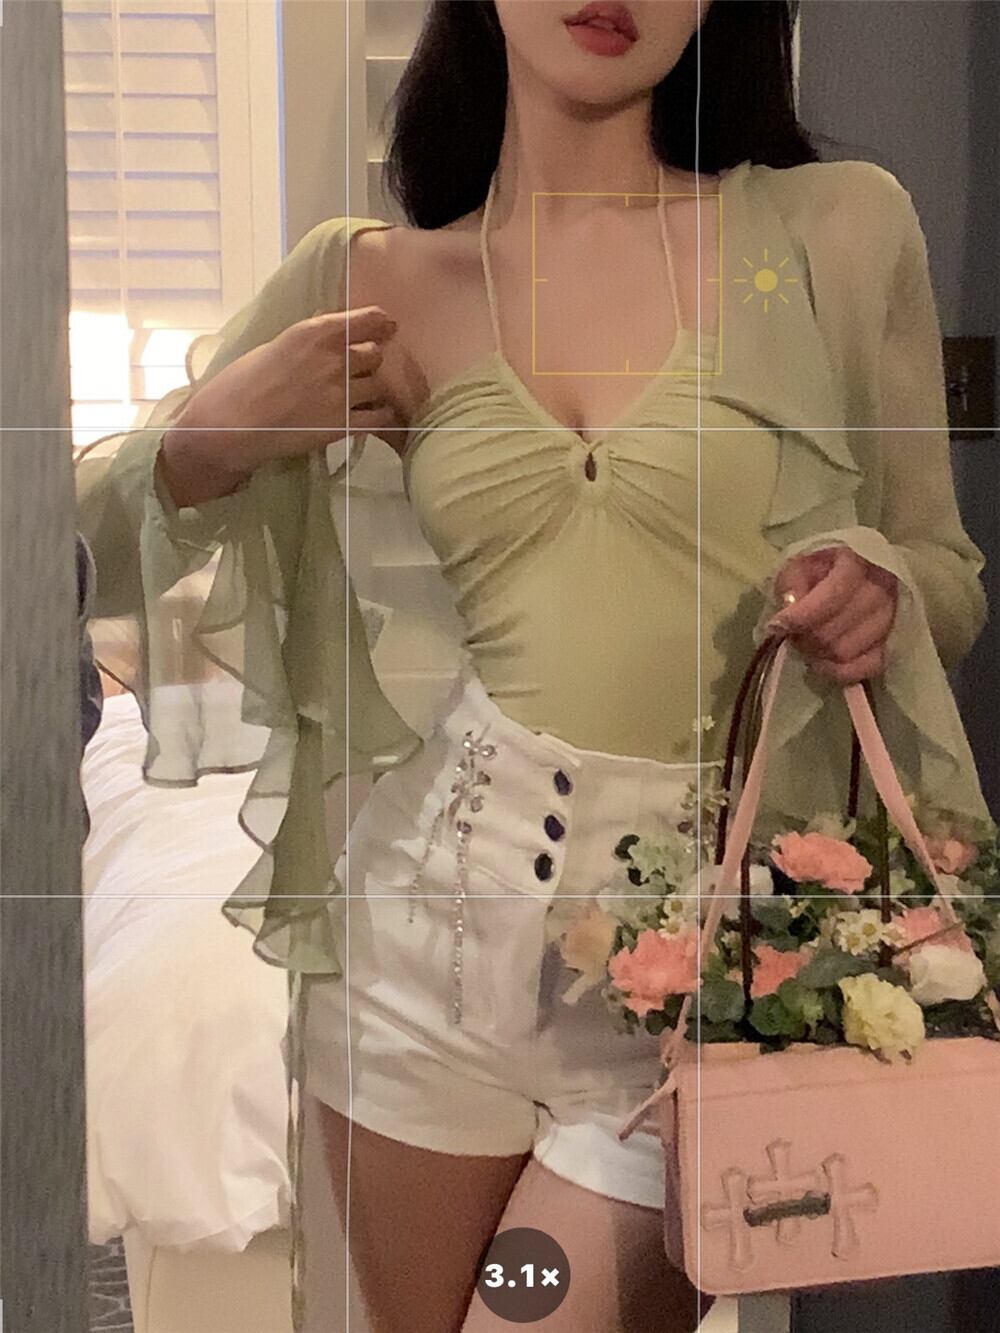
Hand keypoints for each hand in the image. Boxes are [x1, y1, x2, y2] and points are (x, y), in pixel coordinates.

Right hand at [161, 306, 403, 504]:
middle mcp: (335, 358)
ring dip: (372, 389)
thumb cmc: (239, 383)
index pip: (368, 319)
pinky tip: (372, 417)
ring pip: (379, 385)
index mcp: (315, 332)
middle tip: (359, 370)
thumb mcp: (274, 347)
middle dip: (370, 360)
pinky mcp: (344, 425)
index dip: (380, 323)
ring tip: (360, 396)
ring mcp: (342, 392)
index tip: (386, 327)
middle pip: (376, 353)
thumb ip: (305, 342)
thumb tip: (326, 335)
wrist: (230, 425)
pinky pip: (381, 417)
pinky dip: (380, 416)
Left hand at [770, 547, 898, 683]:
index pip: (834, 595)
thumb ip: (792, 583)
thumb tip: (788, 612)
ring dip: (819, 654)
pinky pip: (868, 667)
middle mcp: (882, 589)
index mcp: (859, 562)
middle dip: (806, 637)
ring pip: (847, 651)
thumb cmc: (823, 568)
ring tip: (806, 644)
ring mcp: (892, 617)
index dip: (803, 616)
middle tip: (792, 635)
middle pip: (837, 630)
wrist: (858, 573)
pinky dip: (840, 671)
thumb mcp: (800, 564)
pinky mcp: (894, 641)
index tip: (778, 625)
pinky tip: (823, 662)